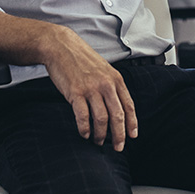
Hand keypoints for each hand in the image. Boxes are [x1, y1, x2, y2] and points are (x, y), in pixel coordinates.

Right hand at [43, 31, 137, 151]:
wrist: (61, 46)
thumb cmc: (81, 59)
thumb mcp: (103, 68)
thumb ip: (111, 85)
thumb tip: (117, 105)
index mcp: (115, 79)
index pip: (128, 105)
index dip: (132, 123)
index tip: (133, 136)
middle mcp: (106, 84)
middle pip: (117, 116)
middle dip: (119, 135)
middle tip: (118, 147)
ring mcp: (91, 89)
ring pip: (101, 119)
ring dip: (101, 134)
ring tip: (98, 141)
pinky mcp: (75, 93)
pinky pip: (83, 117)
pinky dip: (85, 129)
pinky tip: (84, 133)